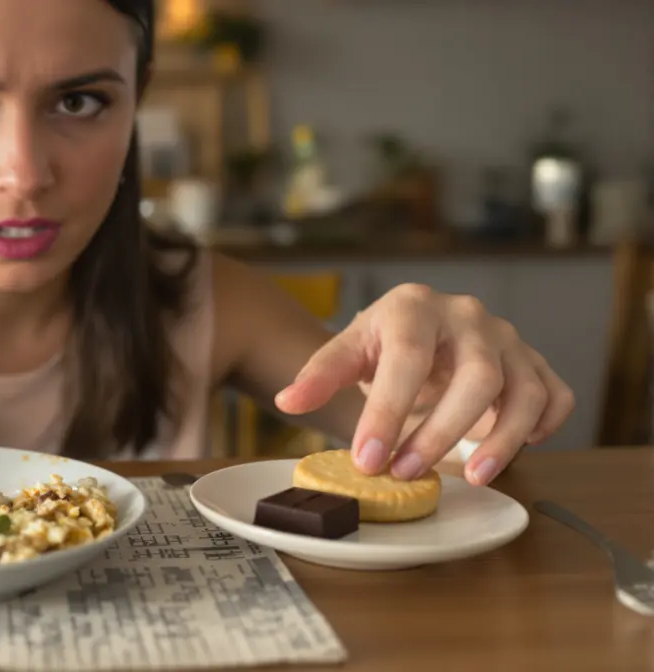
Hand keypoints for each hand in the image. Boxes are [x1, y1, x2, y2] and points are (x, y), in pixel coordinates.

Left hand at [274, 283, 574, 485]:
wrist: (417, 327)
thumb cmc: (383, 342)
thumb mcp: (347, 351)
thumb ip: (318, 374)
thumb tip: (289, 400)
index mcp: (415, 307)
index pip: (408, 358)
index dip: (388, 411)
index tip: (368, 459)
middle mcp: (469, 317)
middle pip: (476, 377)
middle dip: (441, 432)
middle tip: (404, 473)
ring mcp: (508, 340)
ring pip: (524, 390)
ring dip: (502, 440)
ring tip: (473, 478)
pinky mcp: (535, 363)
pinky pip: (556, 395)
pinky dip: (546, 424)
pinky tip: (522, 448)